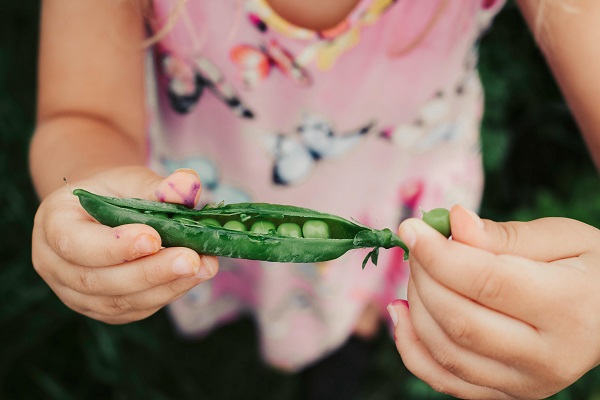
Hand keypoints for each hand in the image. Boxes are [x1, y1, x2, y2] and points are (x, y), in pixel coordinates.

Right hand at [32, 166, 217, 323]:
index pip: (76, 244)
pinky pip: (134, 310)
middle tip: (192, 259)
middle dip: (151, 272)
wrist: (101, 211)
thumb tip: (189, 184)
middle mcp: (55, 266)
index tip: (154, 238)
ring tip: (204, 268)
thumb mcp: (129, 178)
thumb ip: (156, 185)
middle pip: (100, 280)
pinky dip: (167, 294)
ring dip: (166, 287)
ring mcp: (76, 294)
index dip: (115, 247)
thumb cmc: (113, 191)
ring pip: (119, 302)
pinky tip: (193, 278)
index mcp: (53, 226)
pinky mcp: (103, 309)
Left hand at [388, 205, 599, 398]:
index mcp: (568, 307)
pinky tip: (401, 311)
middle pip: (459, 320)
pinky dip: (411, 347)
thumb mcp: (563, 238)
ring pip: (445, 351)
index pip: (486, 282)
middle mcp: (547, 357)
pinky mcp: (504, 393)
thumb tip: (455, 221)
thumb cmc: (587, 268)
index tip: (411, 227)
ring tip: (418, 271)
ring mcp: (524, 383)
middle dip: (424, 275)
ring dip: (415, 305)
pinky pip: (443, 379)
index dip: (439, 254)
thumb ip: (505, 236)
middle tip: (418, 243)